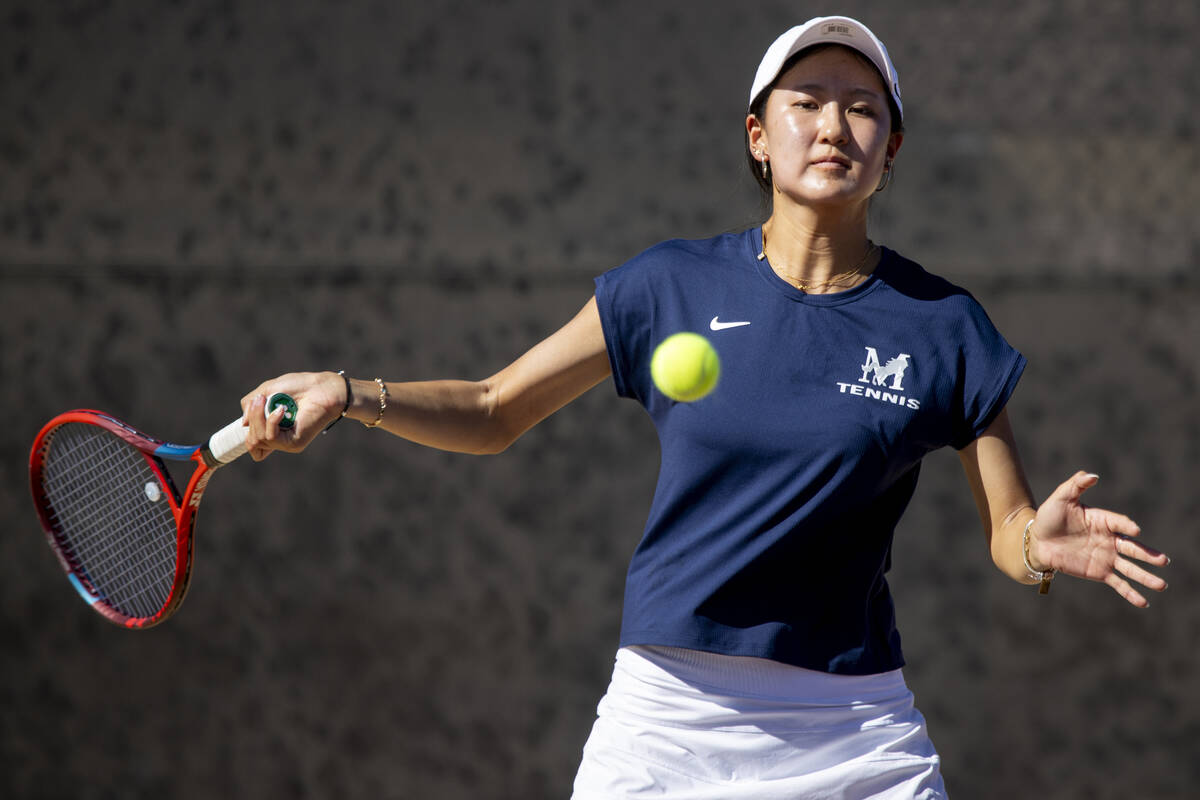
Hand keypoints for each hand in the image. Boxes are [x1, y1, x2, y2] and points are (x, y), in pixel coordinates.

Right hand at [239, 371, 347, 460]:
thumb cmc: (299, 386)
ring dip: (258, 417)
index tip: (249, 415)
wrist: (321, 387)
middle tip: (260, 400)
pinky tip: (281, 409)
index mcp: (273, 429)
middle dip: (252, 418)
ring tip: (266, 401)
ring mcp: (286, 443)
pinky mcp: (294, 443)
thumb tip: (243, 424)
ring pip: (258, 439)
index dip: (246, 434)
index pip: (254, 447)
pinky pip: (271, 436)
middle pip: (252, 442)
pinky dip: (271, 420)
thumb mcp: (267, 391)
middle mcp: (279, 439)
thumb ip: (251, 406)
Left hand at [1030, 472, 1168, 606]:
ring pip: (1130, 568)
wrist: (1036, 541)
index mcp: (1102, 520)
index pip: (1119, 522)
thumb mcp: (1060, 498)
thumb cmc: (1049, 517)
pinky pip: (1118, 583)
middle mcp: (1108, 539)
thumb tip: (1092, 475)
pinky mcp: (1098, 572)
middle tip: (1163, 561)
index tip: (1134, 531)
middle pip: (1132, 548)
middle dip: (1148, 555)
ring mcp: (1105, 557)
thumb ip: (1075, 485)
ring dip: (1145, 577)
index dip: (1126, 526)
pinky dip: (1130, 593)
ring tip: (1162, 585)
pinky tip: (1143, 602)